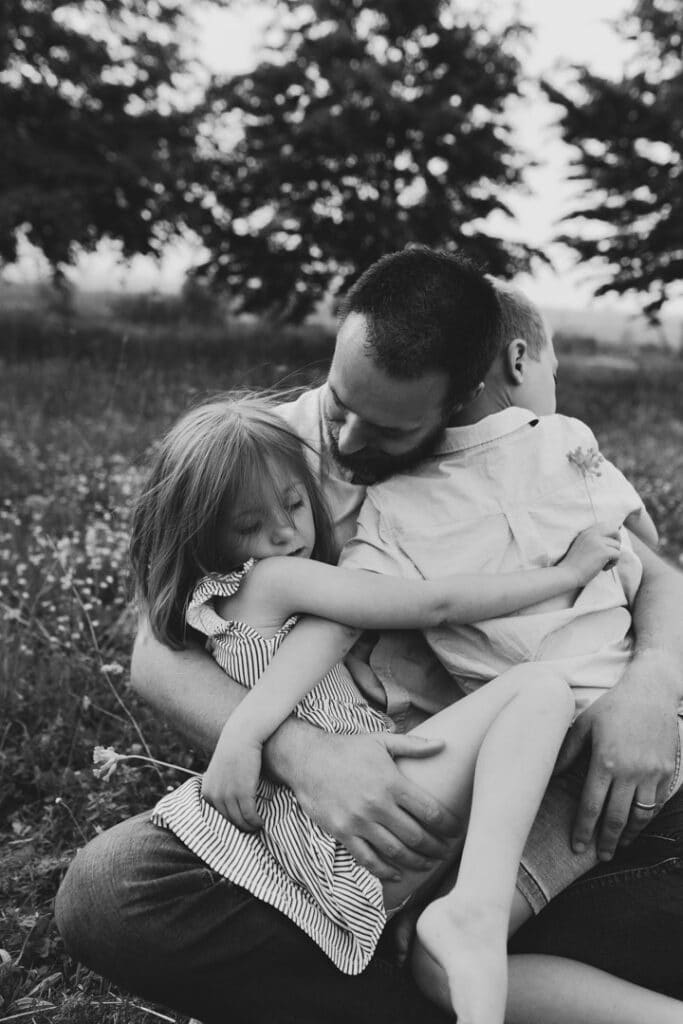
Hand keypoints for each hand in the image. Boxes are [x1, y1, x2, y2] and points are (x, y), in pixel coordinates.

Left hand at [201, 722, 264, 831]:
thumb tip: (231, 800)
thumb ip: (222, 786)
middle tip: (250, 830)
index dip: (229, 822)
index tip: (239, 825)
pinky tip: (261, 822)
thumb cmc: (234, 751)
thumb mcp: (221, 771)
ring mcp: (228, 795)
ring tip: (257, 826)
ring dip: (249, 827)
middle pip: (228, 821)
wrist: (242, 735)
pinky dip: (255, 822)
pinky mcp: (243, 793)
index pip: (217, 816)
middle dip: (240, 827)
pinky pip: (249, 815)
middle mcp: (214, 795)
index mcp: (207, 791)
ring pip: (239, 821)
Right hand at [287, 731, 462, 879]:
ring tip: (428, 864)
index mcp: (392, 782)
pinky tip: (397, 874)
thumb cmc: (348, 749)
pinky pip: (367, 859)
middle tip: (446, 852)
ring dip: (416, 862)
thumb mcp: (381, 741)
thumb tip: (444, 744)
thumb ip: (414, 746)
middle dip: (436, 847)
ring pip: (396, 851)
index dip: (447, 825)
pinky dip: (384, 871)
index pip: (430, 811)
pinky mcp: (342, 832)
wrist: (307, 758)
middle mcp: (378, 804)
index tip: (456, 832)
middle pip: (417, 836)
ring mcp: (359, 821)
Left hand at [555, 658, 679, 859]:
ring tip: (618, 847)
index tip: (576, 846)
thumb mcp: (584, 723)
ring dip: (628, 835)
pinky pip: (656, 802)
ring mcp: (651, 773)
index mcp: (605, 761)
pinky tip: (637, 825)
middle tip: (599, 858)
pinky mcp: (667, 771)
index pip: (591, 805)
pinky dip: (646, 818)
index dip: (583, 829)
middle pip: (616, 817)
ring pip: (639, 815)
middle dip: (606, 841)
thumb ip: (567, 752)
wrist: (652, 691)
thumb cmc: (613, 705)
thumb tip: (551, 775)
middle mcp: (630, 771)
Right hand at [561, 523, 621, 585]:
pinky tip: (603, 568)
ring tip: (603, 564)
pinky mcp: (604, 551)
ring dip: (613, 556)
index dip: (610, 535)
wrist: (568, 573)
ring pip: (617, 546)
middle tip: (613, 552)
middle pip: (614, 531)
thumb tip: (609, 542)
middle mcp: (593, 534)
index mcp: (586, 532)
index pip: (604, 525)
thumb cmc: (573, 565)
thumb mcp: (581, 547)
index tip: (609, 545)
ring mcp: (599, 542)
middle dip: (618, 541)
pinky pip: (618, 554)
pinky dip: (613, 563)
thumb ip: (592, 541)